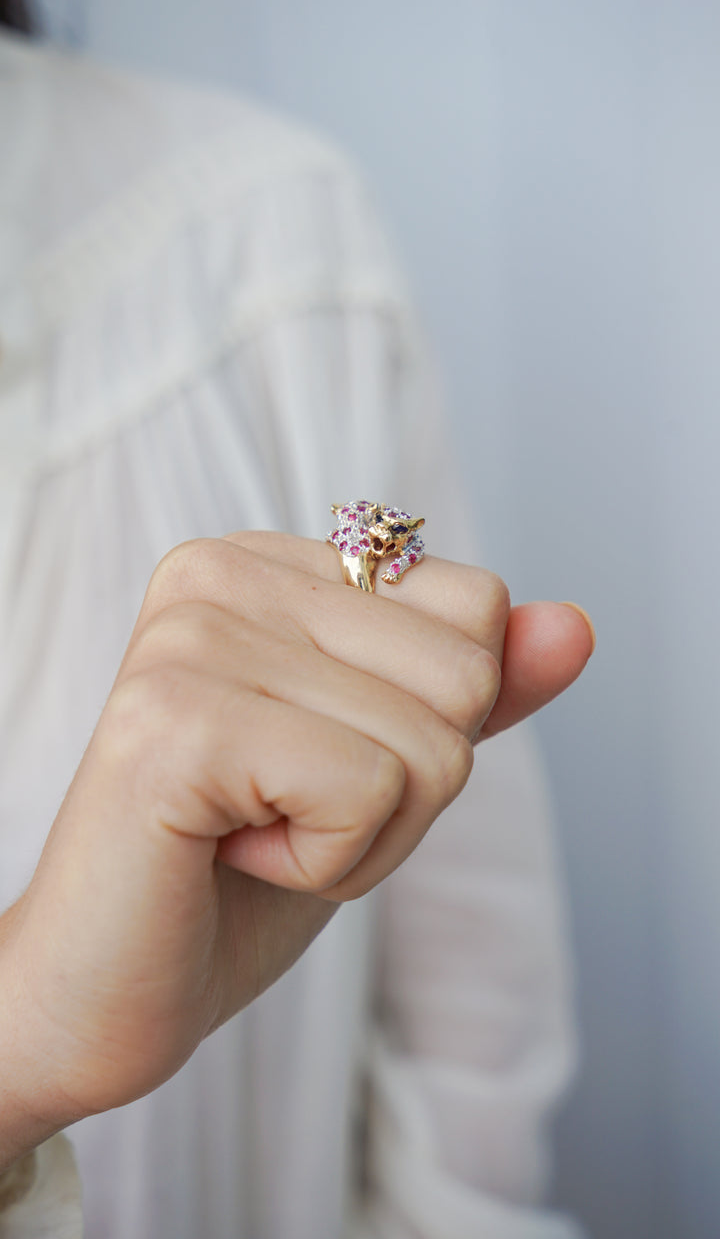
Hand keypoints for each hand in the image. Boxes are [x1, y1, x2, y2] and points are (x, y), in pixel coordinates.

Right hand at [0, 533, 592, 1163]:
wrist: (108, 990)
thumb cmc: (239, 876)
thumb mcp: (387, 767)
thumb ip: (478, 690)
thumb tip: (574, 627)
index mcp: (270, 563)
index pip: (473, 608)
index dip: (432, 727)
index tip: (316, 764)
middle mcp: (222, 572)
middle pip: (465, 675)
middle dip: (406, 790)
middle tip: (284, 814)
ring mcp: (193, 638)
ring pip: (433, 743)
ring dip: (366, 837)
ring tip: (252, 835)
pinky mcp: (178, 721)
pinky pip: (369, 790)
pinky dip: (326, 865)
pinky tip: (227, 854)